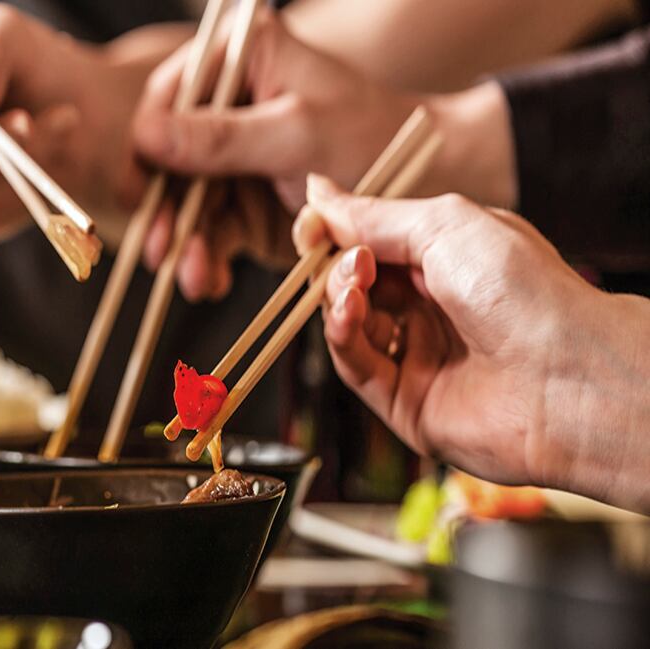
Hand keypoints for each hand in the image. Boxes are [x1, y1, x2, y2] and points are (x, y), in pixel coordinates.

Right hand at [132, 9, 515, 300]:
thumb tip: (145, 135)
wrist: (425, 183)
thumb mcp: (295, 133)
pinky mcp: (244, 202)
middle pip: (170, 157)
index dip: (147, 144)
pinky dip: (209, 258)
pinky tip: (211, 280)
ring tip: (193, 278)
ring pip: (187, 202)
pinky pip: (212, 230)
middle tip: (159, 250)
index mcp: (242, 61)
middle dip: (167, 210)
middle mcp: (229, 106)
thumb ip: (220, 137)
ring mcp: (234, 158)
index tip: (138, 189)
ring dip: (186, 244)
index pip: (170, 95)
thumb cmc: (370, 136)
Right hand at [296, 176, 649, 510]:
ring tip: (355, 282)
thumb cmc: (522, 289)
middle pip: (351, 283)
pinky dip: (341, 334)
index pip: (370, 244)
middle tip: (346, 256)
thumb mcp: (443, 225)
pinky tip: (350, 311)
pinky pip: (353, 365)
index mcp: (446, 261)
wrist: (565, 375)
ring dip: (338, 296)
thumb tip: (317, 191)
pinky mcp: (402, 401)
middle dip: (336, 264)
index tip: (310, 222)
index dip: (336, 232)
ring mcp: (415, 355)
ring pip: (346, 322)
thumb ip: (373, 215)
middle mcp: (429, 308)